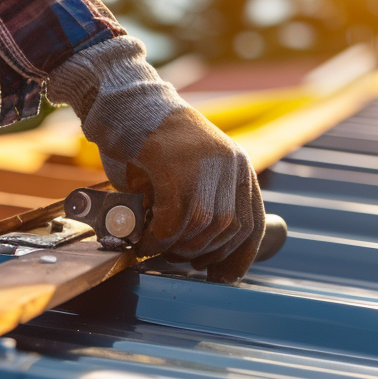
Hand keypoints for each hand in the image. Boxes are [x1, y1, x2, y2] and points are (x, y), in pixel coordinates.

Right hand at [47, 37, 265, 281]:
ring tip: (157, 246)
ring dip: (178, 245)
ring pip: (203, 224)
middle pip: (229, 228)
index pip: (253, 222)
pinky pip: (174, 215)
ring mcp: (203, 161)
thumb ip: (201, 204)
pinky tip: (147, 240)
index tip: (221, 276)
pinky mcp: (172, 161)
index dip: (238, 256)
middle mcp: (229, 163)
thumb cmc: (149, 145)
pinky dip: (160, 236)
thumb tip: (201, 252)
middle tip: (176, 256)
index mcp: (238, 166)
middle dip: (202, 253)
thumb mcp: (188, 173)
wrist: (125, 102)